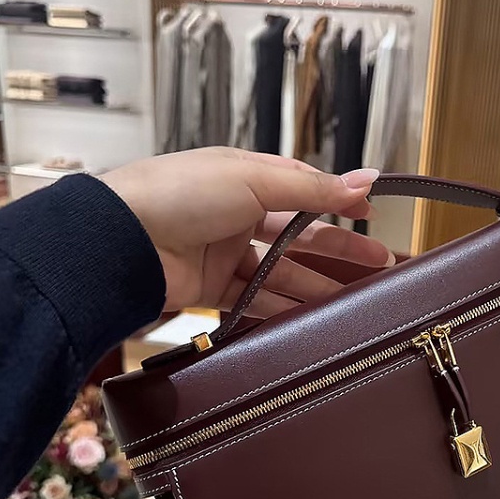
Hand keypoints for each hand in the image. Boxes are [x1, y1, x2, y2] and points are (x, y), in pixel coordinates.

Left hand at [100, 148, 389, 317]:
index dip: (339, 202)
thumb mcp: (254, 179)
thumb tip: (365, 180)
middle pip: (300, 237)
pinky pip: (255, 301)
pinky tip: (309, 319)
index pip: (304, 191)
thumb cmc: (179, 193)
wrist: (122, 240)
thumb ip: (312, 188)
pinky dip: (281, 310)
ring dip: (316, 286)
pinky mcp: (212, 289)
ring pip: (281, 273)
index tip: (371, 216)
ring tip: (352, 301)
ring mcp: (225, 254)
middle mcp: (238, 215)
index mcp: (247, 179)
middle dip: (339, 251)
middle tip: (378, 265)